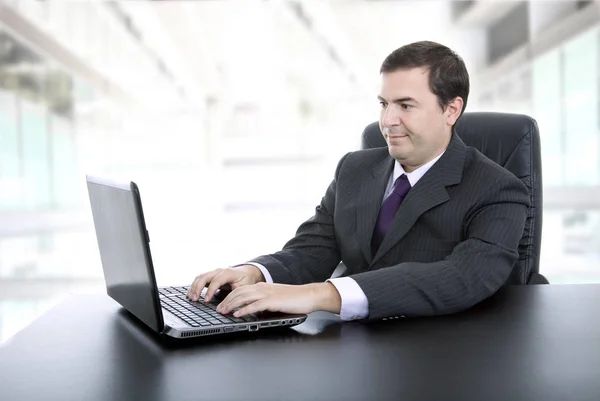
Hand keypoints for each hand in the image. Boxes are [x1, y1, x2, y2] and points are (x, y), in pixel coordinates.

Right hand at [187, 264, 264, 302]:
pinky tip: (190, 293)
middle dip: (198, 288)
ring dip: (194, 287)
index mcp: (228, 273)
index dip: (210, 291)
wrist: (247, 272)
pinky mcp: (211, 276)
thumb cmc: (246, 279)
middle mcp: (219, 271)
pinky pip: (200, 279)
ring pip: (200, 277)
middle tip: (194, 299)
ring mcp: (214, 272)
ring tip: (190, 298)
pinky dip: (194, 286)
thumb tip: (231, 299)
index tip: (206, 300)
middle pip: (204, 277)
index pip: (216, 281)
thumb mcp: (245, 285)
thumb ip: (237, 291)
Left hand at [216, 282, 341, 316]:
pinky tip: (237, 315)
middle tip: (217, 310)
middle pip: (238, 293)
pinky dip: (244, 310)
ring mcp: (266, 294)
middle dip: (225, 301)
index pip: (240, 290)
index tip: (220, 304)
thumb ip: (262, 302)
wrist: (308, 295)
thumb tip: (251, 310)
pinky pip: (254, 305)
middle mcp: (261, 288)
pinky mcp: (272, 301)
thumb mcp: (274, 298)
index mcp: (261, 287)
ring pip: (243, 298)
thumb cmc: (293, 299)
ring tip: (223, 312)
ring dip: (231, 305)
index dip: (228, 297)